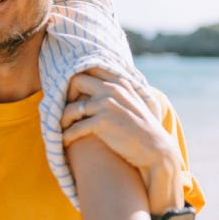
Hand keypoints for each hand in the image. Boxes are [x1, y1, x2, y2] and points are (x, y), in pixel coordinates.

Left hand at [61, 68, 184, 213]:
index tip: (73, 96)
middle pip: (76, 81)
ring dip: (62, 121)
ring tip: (62, 130)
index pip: (89, 69)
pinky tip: (65, 142)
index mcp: (119, 82)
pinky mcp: (103, 122)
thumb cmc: (142, 129)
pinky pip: (74, 128)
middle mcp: (112, 89)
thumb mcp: (133, 102)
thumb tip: (103, 86)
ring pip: (70, 108)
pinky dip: (66, 137)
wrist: (156, 150)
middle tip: (66, 111)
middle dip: (66, 96)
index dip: (77, 81)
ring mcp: (107, 105)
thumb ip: (120, 91)